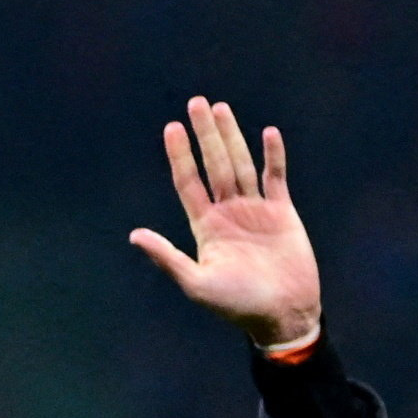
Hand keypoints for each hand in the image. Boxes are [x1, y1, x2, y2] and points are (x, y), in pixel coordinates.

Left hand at [130, 100, 320, 353]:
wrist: (280, 314)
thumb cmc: (236, 305)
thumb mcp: (195, 282)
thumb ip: (167, 257)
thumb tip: (135, 235)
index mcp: (204, 226)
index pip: (188, 182)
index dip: (180, 155)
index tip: (171, 128)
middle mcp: (227, 212)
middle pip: (214, 164)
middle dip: (206, 135)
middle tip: (196, 103)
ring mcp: (255, 210)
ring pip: (241, 164)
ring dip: (232, 137)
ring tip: (221, 109)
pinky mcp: (283, 213)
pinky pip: (276, 178)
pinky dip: (273, 156)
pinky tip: (267, 133)